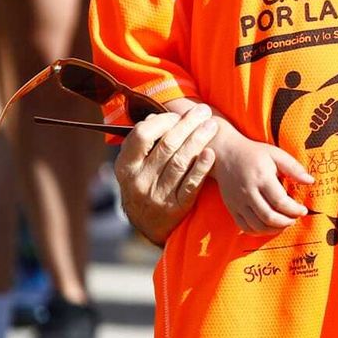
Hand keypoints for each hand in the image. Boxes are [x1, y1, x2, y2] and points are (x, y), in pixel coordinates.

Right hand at [113, 101, 223, 246]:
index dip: (162, 121)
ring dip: (198, 141)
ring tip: (212, 126)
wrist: (147, 225)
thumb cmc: (143, 183)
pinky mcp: (176, 208)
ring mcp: (157, 196)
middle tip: (203, 112)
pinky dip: (202, 168)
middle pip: (166, 146)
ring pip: (180, 163)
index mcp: (125, 166)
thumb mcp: (132, 166)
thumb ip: (141, 143)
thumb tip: (154, 115)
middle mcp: (139, 181)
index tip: (177, 115)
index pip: (142, 135)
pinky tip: (211, 153)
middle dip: (187, 125)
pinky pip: (190, 184)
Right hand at [213, 133, 312, 234]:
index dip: (294, 210)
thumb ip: (294, 168)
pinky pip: (245, 227)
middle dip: (286, 222)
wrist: (225, 154)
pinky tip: (269, 226)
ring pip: (257, 225)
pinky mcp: (232, 208)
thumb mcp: (275, 154)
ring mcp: (238, 202)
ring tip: (284, 223)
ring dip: (274, 229)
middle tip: (295, 219)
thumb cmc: (254, 153)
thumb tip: (311, 181)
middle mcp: (248, 192)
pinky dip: (259, 231)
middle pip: (269, 217)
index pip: (280, 202)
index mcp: (261, 178)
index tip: (303, 210)